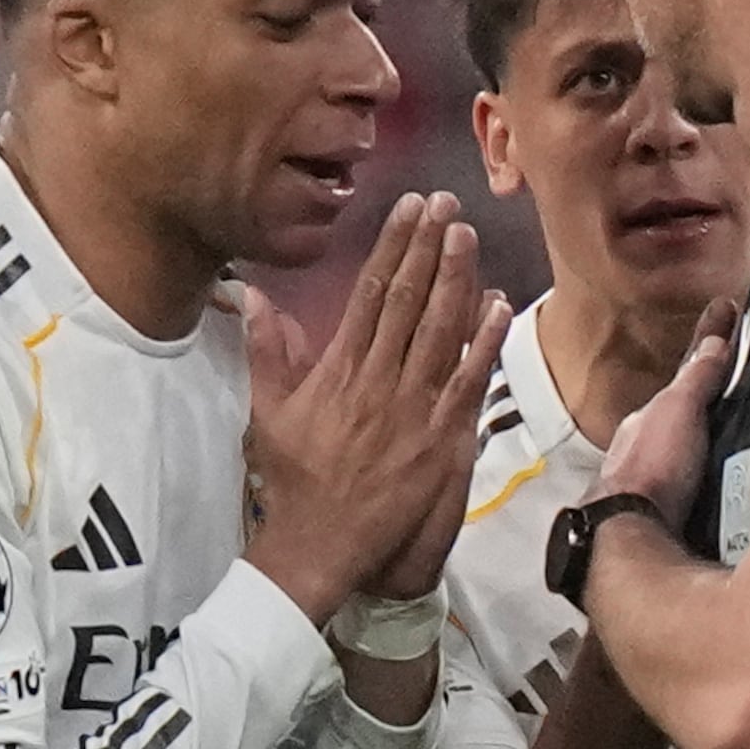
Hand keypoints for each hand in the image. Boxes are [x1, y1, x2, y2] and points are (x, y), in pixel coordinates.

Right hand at [243, 193, 510, 622]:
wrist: (320, 542)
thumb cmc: (293, 480)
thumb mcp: (267, 411)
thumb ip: (266, 351)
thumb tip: (251, 296)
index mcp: (337, 370)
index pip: (369, 294)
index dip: (392, 247)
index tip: (408, 209)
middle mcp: (376, 380)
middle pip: (407, 301)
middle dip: (427, 249)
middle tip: (446, 205)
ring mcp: (410, 409)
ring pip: (437, 331)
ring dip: (455, 280)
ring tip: (467, 236)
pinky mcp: (438, 439)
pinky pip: (465, 382)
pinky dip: (481, 343)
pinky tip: (498, 306)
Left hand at [599, 299, 738, 525]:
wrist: (635, 529)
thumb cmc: (649, 466)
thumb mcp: (677, 408)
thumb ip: (697, 377)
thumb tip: (717, 340)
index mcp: (650, 419)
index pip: (688, 375)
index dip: (711, 352)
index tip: (729, 322)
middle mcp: (653, 448)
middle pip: (692, 417)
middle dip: (716, 402)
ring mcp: (663, 481)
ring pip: (699, 451)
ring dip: (723, 442)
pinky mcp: (681, 512)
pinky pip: (710, 483)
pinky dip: (725, 475)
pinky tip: (743, 480)